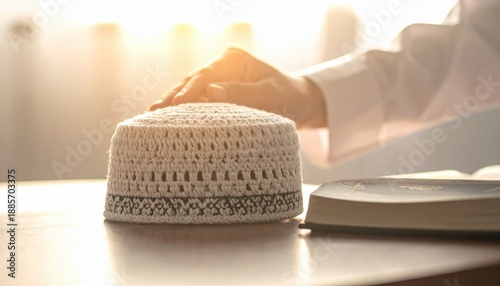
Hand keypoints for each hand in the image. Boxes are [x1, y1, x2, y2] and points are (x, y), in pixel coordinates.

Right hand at [149, 47, 325, 128]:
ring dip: (173, 102)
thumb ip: (241, 93)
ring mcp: (218, 77)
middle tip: (153, 112)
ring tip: (153, 115)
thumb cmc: (287, 96)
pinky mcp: (217, 91)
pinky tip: (167, 117)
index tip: (175, 104)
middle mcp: (222, 65)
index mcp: (234, 59)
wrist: (298, 100)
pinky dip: (184, 108)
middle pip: (193, 80)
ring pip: (190, 89)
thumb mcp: (269, 94)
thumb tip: (210, 92)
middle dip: (173, 96)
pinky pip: (197, 99)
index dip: (189, 91)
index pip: (207, 75)